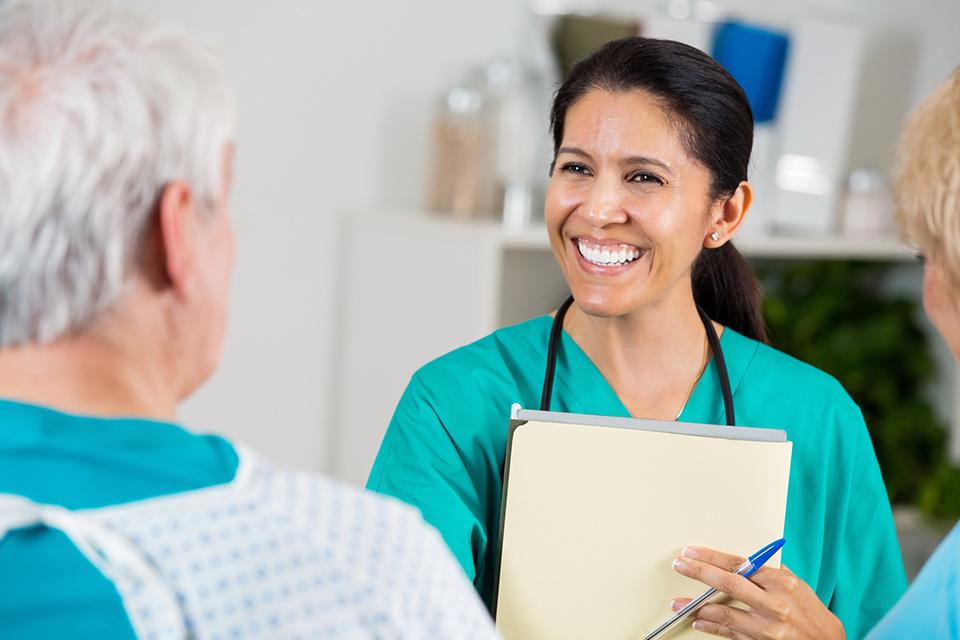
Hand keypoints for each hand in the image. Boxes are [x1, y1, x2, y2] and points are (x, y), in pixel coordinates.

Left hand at [670, 546, 843, 639]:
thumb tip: (742, 561)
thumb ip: (769, 573)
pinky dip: (711, 628)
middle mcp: (774, 604)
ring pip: (724, 614)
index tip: (692, 552)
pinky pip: (730, 634)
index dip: (711, 557)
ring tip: (679, 603)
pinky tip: (699, 622)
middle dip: (699, 572)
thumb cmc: (812, 613)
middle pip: (728, 584)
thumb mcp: (796, 585)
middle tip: (680, 565)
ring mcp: (767, 628)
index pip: (739, 564)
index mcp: (781, 582)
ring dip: (698, 607)